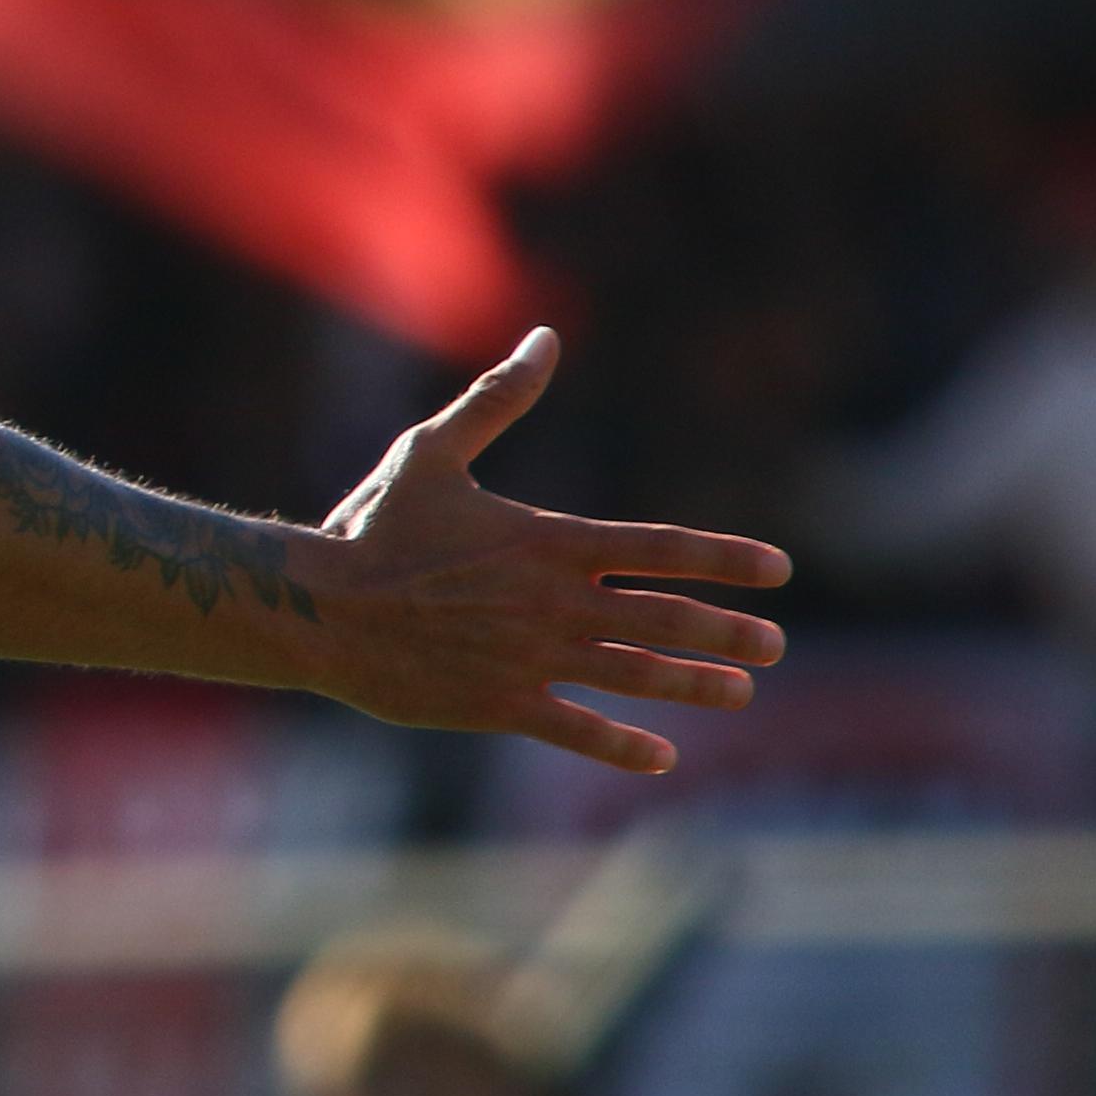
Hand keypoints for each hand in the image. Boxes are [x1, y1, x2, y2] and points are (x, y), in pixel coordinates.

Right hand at [308, 328, 786, 774]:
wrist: (316, 606)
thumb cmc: (371, 527)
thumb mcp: (432, 452)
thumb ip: (497, 400)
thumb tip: (545, 339)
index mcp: (548, 541)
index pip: (661, 548)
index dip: (726, 558)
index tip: (779, 570)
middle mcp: (554, 602)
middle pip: (665, 619)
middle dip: (729, 633)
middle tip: (772, 646)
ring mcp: (531, 657)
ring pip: (635, 676)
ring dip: (695, 686)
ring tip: (741, 693)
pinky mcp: (499, 704)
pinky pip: (576, 729)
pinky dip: (622, 745)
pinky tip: (662, 757)